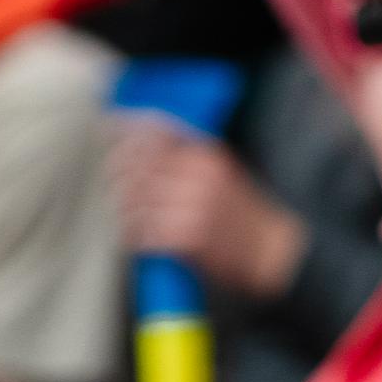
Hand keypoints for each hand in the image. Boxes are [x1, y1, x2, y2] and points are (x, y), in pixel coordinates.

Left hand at [110, 122, 304, 300]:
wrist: (270, 251)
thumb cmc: (243, 216)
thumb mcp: (222, 173)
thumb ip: (187, 159)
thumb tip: (145, 145)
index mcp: (205, 157)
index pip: (155, 138)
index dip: (127, 136)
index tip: (111, 130)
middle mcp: (197, 177)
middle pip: (138, 171)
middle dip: (119, 178)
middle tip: (115, 187)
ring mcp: (191, 207)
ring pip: (137, 205)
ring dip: (126, 213)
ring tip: (128, 219)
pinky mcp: (187, 238)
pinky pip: (145, 235)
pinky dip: (136, 238)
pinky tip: (139, 240)